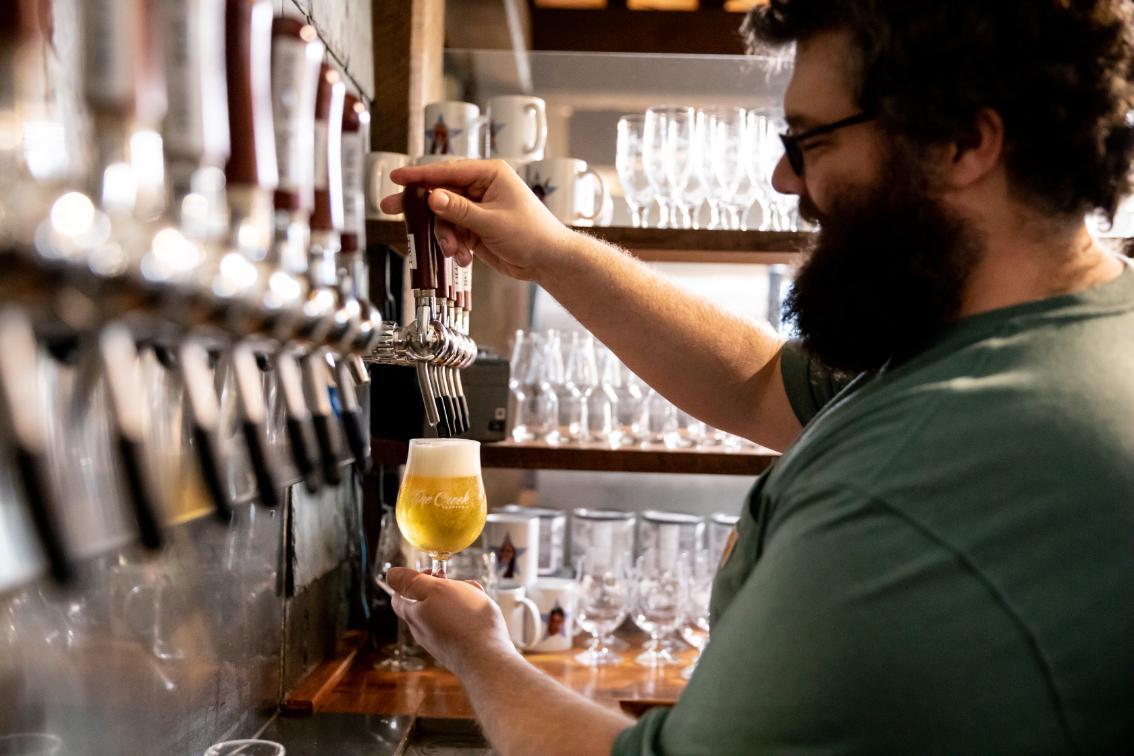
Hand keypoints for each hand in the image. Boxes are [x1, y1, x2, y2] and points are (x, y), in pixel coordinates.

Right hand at [379, 159, 574, 281]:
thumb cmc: (532, 234)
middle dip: (423, 209)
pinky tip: (465, 257)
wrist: (548, 260)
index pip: (447, 171)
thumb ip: (460, 210)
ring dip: (445, 236)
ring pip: (444, 217)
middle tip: (392, 209)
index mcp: (490, 174)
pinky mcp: (476, 228)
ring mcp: (478, 209)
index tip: (397, 177)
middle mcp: (482, 188)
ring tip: (455, 251)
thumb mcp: (492, 221)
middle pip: (440, 194)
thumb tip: (433, 197)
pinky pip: (454, 233)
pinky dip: (455, 246)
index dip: (420, 175)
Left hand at [387, 566, 519, 674]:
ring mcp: (441, 644)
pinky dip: (470, 615)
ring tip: (476, 596)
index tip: (433, 572)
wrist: (487, 659)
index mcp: (413, 616)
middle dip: (444, 588)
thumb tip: (391, 574)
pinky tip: (484, 614)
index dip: (412, 580)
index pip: (399, 596)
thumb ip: (411, 580)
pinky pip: (460, 626)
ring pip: (446, 613)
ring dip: (461, 599)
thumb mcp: (435, 589)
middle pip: (426, 602)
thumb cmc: (463, 620)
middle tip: (459, 583)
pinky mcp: (458, 651)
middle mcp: (423, 633)